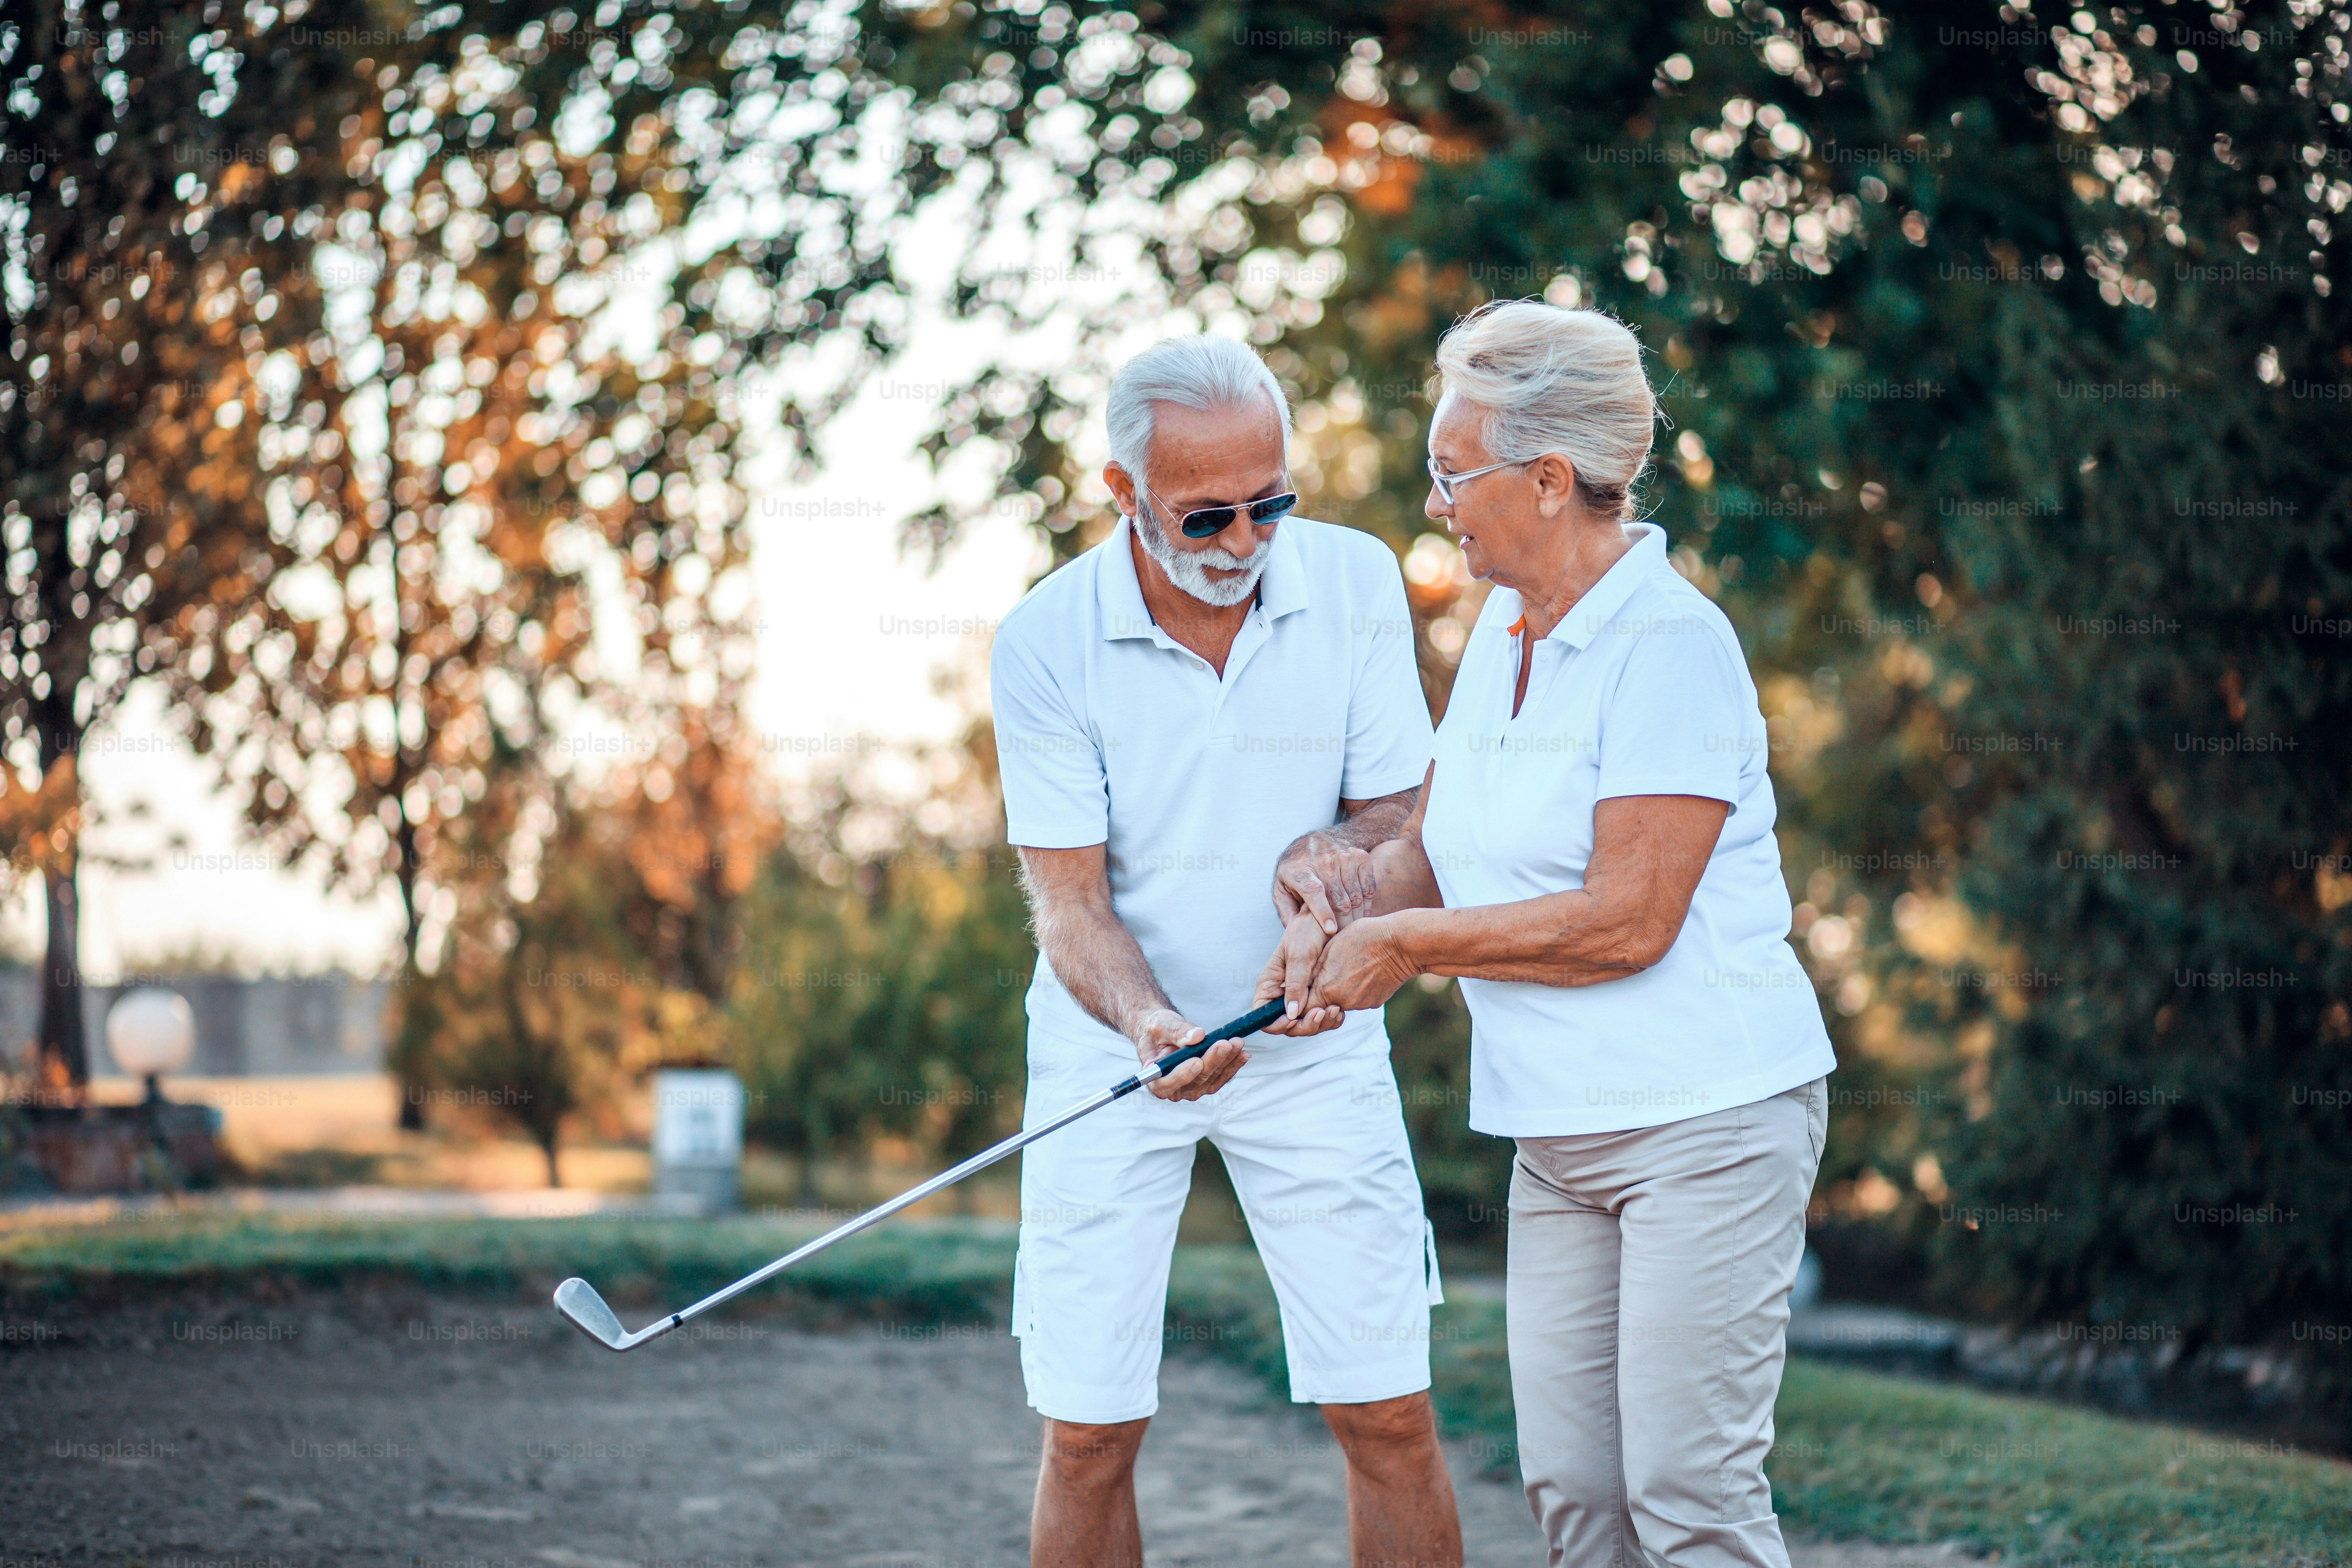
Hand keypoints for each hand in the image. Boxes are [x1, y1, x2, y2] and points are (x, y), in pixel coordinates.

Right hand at [1131, 1007, 1245, 1100]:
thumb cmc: (1157, 1030)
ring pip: (1212, 1078)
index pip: (1167, 1084)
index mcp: (1155, 1078)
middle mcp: (1173, 1088)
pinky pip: (1221, 1077)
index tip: (1197, 1061)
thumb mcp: (1161, 1025)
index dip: (1183, 1075)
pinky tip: (1242, 1053)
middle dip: (1213, 1061)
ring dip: (1227, 1061)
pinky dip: (1233, 1065)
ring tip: (1237, 1043)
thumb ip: (1177, 1032)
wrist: (1164, 1031)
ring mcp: (1192, 1088)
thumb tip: (1197, 1036)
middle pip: (1196, 1080)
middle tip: (1225, 1044)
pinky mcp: (1206, 1082)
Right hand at [1252, 911, 1346, 1035]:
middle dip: (1303, 1025)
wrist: (1329, 920)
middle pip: (1286, 1024)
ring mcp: (1301, 995)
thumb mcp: (1300, 955)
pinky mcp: (1318, 995)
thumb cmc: (1308, 930)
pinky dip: (1329, 1017)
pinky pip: (1320, 1015)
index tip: (1295, 1020)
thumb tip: (1291, 1014)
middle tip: (1321, 1014)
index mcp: (1270, 983)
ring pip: (1304, 1023)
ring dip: (1319, 1023)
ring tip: (1335, 1010)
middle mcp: (1283, 993)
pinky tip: (1339, 1010)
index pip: (1262, 1014)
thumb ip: (1295, 984)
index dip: (1276, 1023)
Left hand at [1274, 830, 1376, 935]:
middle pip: (1339, 899)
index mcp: (1300, 871)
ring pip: (1355, 896)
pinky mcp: (1360, 857)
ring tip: (1351, 931)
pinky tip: (1360, 915)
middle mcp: (1324, 861)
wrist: (1314, 840)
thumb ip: (1286, 910)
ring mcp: (1344, 857)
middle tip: (1341, 940)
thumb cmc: (1295, 870)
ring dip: (1355, 918)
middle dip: (1342, 925)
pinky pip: (1368, 888)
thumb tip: (1294, 933)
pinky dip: (1366, 905)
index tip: (1330, 930)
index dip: (1323, 911)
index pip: (1314, 891)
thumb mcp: (1281, 888)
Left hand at [1304, 914, 1421, 1014]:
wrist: (1401, 944)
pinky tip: (1362, 970)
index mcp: (1327, 989)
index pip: (1303, 1009)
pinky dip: (1355, 989)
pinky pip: (1357, 999)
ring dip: (1338, 990)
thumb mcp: (1329, 949)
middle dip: (1318, 998)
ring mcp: (1360, 1004)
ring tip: (1346, 966)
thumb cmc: (1363, 938)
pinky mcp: (1374, 1003)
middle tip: (1324, 977)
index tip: (1299, 994)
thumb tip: (1296, 987)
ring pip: (1340, 1002)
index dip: (1299, 1004)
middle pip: (1322, 1007)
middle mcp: (1342, 1002)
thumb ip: (1311, 972)